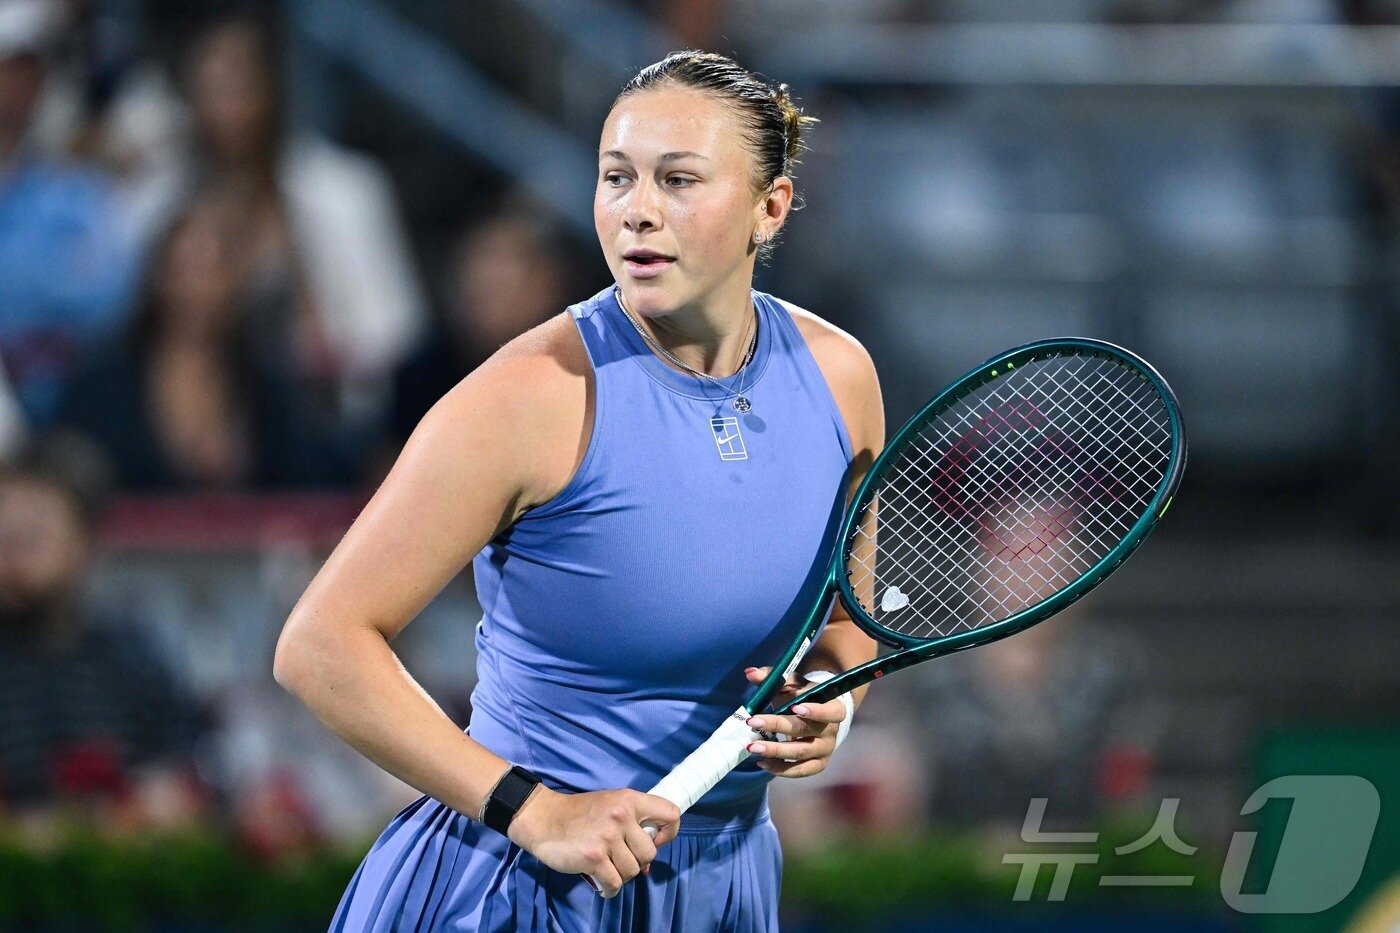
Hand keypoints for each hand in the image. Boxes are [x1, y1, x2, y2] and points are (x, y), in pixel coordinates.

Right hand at [506, 786, 680, 896]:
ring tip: (606, 868)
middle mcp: (621, 816)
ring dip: (621, 875)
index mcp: (629, 800)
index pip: (671, 814)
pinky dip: (609, 889)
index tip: (654, 841)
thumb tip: (648, 864)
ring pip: (633, 871)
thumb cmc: (578, 814)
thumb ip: (632, 827)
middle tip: (619, 859)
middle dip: (637, 862)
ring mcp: (608, 837)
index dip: (668, 833)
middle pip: (650, 853)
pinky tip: (601, 882)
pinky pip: (615, 883)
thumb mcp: (609, 806)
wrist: (542, 818)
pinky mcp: (594, 857)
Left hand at [741, 666, 847, 777]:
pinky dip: (780, 769)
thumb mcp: (792, 684)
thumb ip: (773, 677)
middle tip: (753, 723)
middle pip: (805, 731)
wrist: (816, 716)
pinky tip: (762, 762)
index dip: (815, 711)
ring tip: (752, 746)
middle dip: (777, 726)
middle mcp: (832, 731)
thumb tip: (750, 673)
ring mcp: (825, 750)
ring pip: (800, 753)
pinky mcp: (817, 765)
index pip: (830, 712)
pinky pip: (799, 771)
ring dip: (774, 751)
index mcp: (833, 707)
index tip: (794, 707)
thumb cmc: (803, 696)